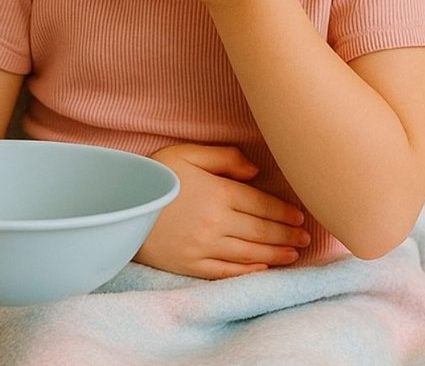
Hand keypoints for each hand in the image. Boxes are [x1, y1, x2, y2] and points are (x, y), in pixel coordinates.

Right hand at [134, 144, 310, 278]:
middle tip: (306, 238)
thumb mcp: (186, 153)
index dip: (284, 212)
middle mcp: (215, 223)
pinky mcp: (189, 265)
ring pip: (249, 252)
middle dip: (287, 235)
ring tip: (294, 254)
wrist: (118, 205)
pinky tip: (263, 270)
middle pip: (260, 231)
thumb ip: (224, 157)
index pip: (262, 205)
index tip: (301, 217)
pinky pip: (225, 271)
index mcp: (217, 193)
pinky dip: (247, 271)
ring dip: (275, 254)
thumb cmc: (154, 175)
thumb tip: (256, 172)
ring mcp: (202, 247)